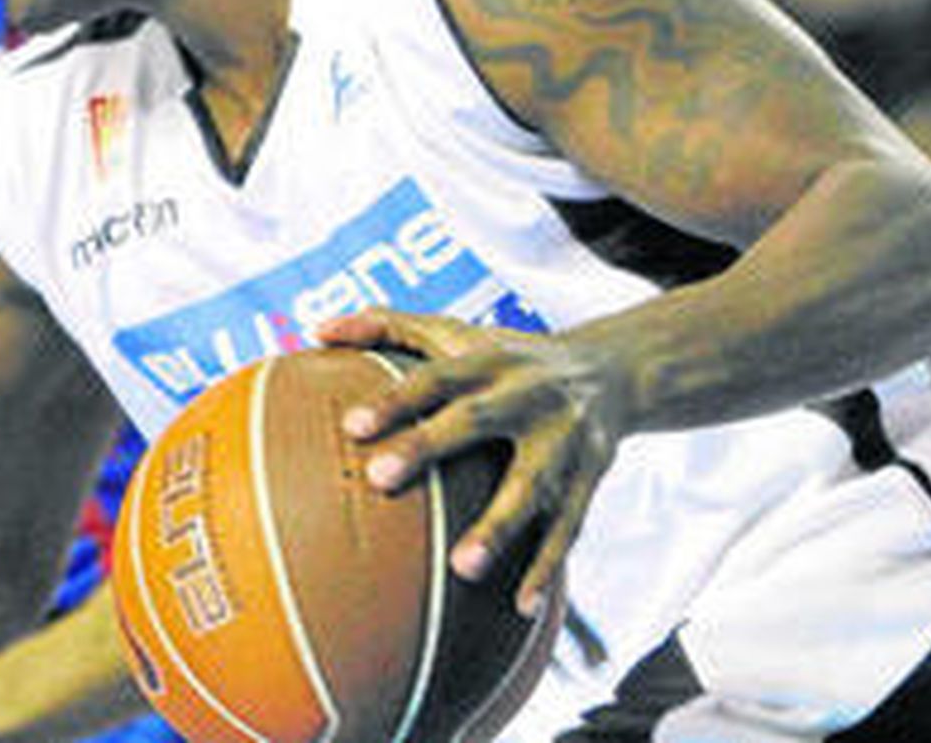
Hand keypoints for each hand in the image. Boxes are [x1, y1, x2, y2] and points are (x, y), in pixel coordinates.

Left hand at [317, 310, 631, 615]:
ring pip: (533, 484)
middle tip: (379, 478)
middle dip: (429, 446)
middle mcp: (529, 394)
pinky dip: (547, 565)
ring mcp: (564, 438)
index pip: (436, 378)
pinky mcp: (591, 477)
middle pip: (476, 420)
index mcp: (488, 359)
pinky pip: (570, 525)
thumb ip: (387, 326)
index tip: (350, 425)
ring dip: (501, 526)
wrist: (612, 371)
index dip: (395, 399)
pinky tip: (520, 604)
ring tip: (461, 567)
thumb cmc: (508, 357)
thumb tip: (317, 330)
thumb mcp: (456, 332)